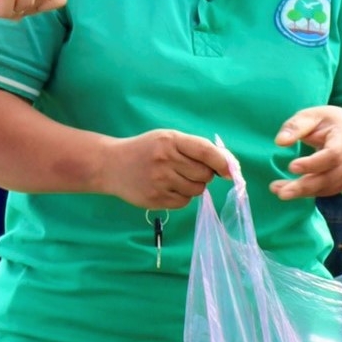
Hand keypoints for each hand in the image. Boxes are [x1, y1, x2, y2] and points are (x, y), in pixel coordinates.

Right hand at [100, 130, 229, 209]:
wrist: (111, 165)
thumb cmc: (146, 149)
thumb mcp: (167, 139)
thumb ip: (194, 148)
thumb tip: (227, 166)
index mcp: (170, 140)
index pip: (204, 151)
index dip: (222, 162)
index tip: (230, 171)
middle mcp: (165, 160)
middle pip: (204, 174)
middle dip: (204, 174)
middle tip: (188, 169)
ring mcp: (159, 181)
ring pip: (197, 190)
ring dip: (193, 186)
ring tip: (175, 178)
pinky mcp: (155, 199)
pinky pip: (184, 202)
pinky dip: (182, 196)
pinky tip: (167, 187)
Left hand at [270, 106, 341, 199]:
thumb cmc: (327, 122)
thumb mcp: (312, 116)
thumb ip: (296, 127)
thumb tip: (280, 141)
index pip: (333, 154)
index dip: (313, 164)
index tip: (291, 167)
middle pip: (330, 177)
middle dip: (305, 186)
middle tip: (282, 192)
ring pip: (328, 187)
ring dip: (303, 192)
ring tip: (279, 190)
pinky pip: (328, 191)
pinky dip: (309, 193)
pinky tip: (291, 190)